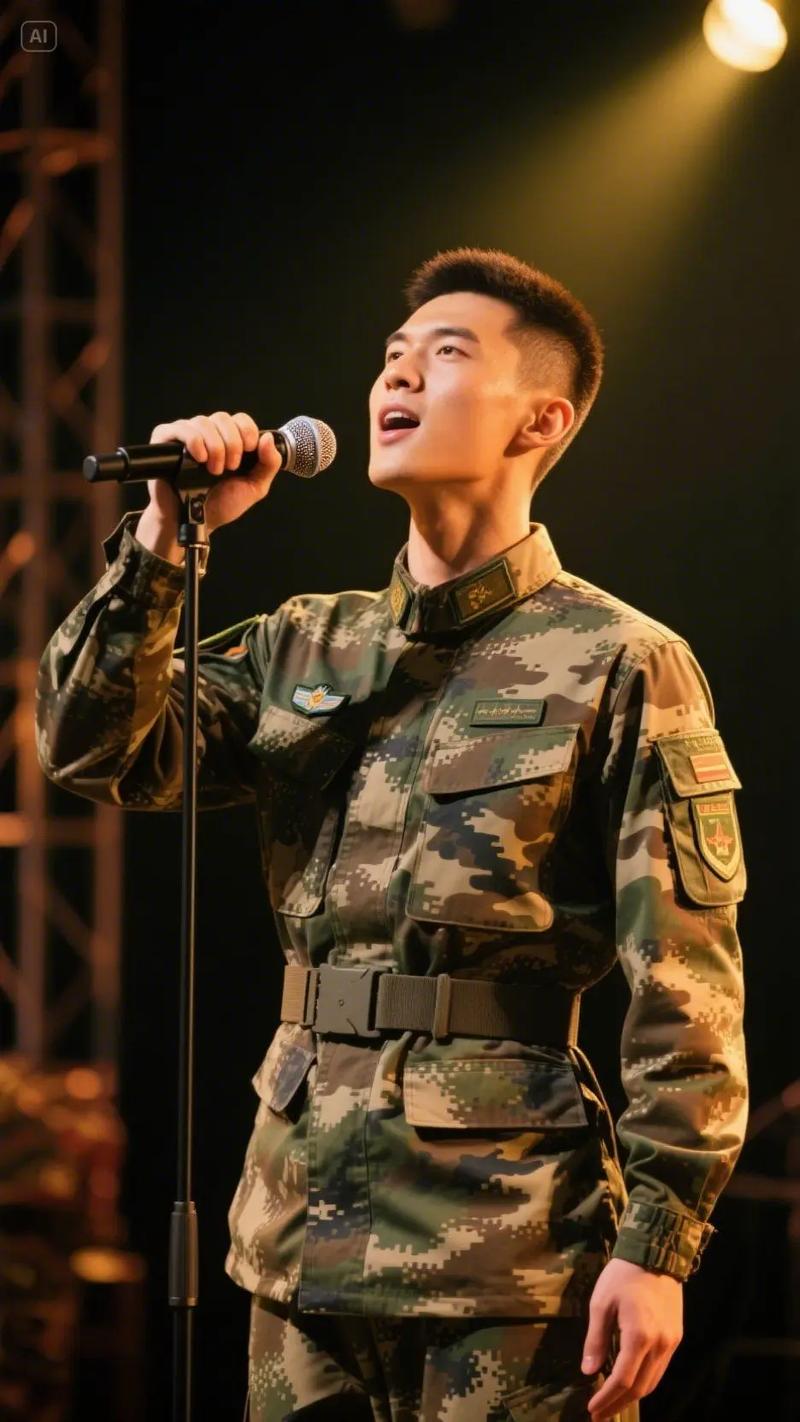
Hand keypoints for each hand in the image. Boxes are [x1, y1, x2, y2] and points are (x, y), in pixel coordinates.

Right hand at [145, 410, 282, 535]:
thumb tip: (269, 438)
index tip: (248, 451)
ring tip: (213, 470)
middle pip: (222, 418)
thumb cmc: (221, 505)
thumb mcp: (254, 487)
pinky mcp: (166, 441)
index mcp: (229, 441)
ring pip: (203, 421)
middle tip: (230, 468)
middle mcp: (208, 435)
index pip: (240, 419)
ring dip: (214, 446)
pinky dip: (194, 441)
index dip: (247, 431)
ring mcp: (187, 436)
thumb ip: (268, 464)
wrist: (196, 522)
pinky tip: (199, 458)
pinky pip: (180, 428)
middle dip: (232, 443)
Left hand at [581, 1258, 682, 1420]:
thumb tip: (588, 1371)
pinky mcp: (676, 1337)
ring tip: (612, 1403)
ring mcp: (671, 1343)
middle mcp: (660, 1345)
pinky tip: (630, 1382)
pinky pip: (660, 1368)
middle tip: (599, 1414)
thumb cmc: (623, 1276)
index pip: (623, 1380)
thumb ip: (595, 1339)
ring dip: (632, 1396)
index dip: (607, 1398)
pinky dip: (644, 1381)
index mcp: (639, 1336)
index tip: (592, 1409)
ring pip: (653, 1381)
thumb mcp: (601, 1303)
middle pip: (640, 1387)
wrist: (656, 1253)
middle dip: (618, 1404)